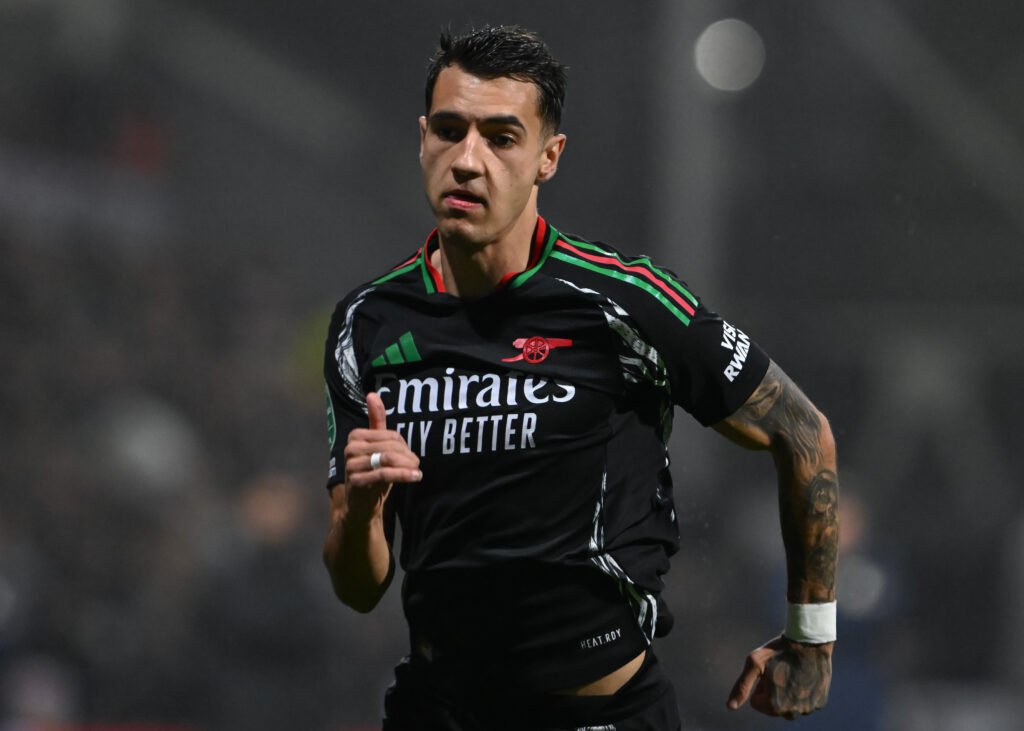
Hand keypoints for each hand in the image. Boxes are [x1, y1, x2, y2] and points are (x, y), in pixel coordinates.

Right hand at [342, 392, 421, 514]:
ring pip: (387, 459)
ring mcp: (351, 465)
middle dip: (407, 456)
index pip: (389, 434)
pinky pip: (384, 474)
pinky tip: (415, 477)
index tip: (410, 456)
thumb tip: (372, 394)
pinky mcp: (355, 481)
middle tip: (417, 464)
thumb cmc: (372, 473)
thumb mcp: (377, 447)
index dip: (403, 445)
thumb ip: (376, 421)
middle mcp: (350, 448)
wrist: (361, 505)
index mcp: (355, 436)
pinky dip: (403, 475)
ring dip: (407, 465)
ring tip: (417, 472)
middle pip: (389, 446)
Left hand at [727, 636, 831, 718]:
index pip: (757, 703)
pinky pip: (806, 702)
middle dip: (774, 692)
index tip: (768, 672)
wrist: (809, 640)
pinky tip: (805, 675)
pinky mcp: (821, 701)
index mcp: (775, 706)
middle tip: (780, 672)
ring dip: (789, 694)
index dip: (760, 685)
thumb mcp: (754, 663)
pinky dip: (804, 692)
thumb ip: (741, 687)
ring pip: (791, 706)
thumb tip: (730, 707)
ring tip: (792, 673)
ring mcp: (809, 708)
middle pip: (774, 707)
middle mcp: (794, 712)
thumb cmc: (779, 650)